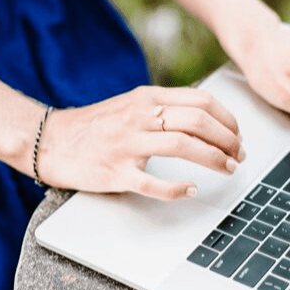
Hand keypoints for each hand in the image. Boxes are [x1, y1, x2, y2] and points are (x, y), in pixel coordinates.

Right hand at [36, 86, 244, 200]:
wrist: (50, 140)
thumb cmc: (95, 126)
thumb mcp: (131, 105)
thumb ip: (163, 107)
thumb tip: (204, 117)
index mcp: (146, 98)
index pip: (200, 101)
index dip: (227, 119)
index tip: (237, 135)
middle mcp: (139, 116)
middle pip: (197, 121)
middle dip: (227, 139)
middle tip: (238, 155)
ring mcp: (127, 144)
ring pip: (182, 146)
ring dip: (213, 159)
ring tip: (227, 168)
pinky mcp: (115, 172)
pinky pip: (152, 182)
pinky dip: (177, 188)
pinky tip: (191, 190)